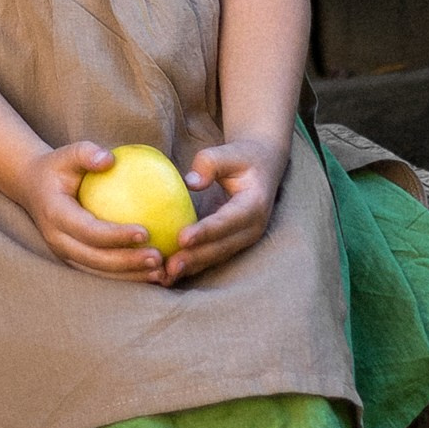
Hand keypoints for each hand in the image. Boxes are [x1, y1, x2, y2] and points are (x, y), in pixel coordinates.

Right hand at [16, 141, 172, 280]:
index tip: (146, 232)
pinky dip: (124, 276)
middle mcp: (57, 239)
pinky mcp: (72, 259)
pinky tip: (150, 273)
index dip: (116, 235)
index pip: (88, 230)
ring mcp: (63, 253)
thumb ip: (86, 153)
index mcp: (55, 215)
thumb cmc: (58, 167)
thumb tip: (110, 159)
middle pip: (95, 258)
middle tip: (158, 258)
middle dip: (127, 262)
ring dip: (129, 276)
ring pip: (98, 272)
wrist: (32, 187)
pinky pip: (100, 272)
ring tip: (159, 272)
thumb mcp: (67, 153)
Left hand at [163, 136, 288, 283]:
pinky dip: (192, 266)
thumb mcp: (230, 152)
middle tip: (170, 265)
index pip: (227, 220)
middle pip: (221, 246)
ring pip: (216, 257)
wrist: (262, 167)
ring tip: (166, 275)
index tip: (182, 238)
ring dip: (191, 267)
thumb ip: (210, 163)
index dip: (205, 231)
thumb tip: (189, 182)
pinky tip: (169, 273)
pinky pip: (212, 257)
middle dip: (195, 258)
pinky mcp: (232, 243)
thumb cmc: (243, 157)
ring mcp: (243, 238)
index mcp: (254, 205)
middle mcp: (252, 228)